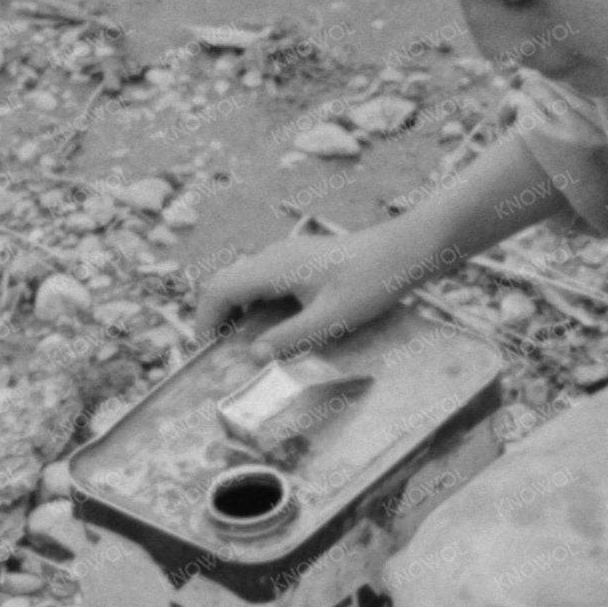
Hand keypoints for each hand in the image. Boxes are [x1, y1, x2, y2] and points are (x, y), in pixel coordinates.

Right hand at [194, 222, 414, 360]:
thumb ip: (290, 338)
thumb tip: (252, 356)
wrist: (402, 251)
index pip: (219, 289)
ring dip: (238, 311)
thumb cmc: (370, 283)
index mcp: (273, 268)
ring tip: (246, 344)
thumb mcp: (331, 319)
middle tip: (222, 353)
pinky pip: (264, 280)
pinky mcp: (300, 259)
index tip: (205, 350)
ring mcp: (286, 255)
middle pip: (227, 283)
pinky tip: (275, 326)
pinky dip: (257, 303)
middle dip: (218, 318)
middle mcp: (273, 256)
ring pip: (245, 281)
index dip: (205, 320)